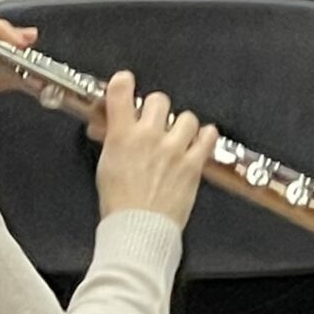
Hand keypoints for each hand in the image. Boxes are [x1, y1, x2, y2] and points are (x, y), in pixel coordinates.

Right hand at [88, 69, 217, 227]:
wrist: (138, 232)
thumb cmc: (119, 205)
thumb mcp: (106, 166)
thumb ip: (111, 140)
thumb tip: (109, 127)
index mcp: (122, 135)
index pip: (122, 89)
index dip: (124, 82)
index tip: (126, 84)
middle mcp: (149, 136)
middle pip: (158, 99)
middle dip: (156, 110)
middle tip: (154, 124)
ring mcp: (173, 149)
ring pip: (186, 117)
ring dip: (182, 126)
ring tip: (178, 139)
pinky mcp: (192, 165)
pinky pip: (207, 137)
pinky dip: (206, 137)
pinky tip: (201, 141)